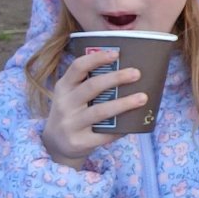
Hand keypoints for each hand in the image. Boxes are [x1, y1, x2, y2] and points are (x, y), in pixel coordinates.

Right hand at [41, 50, 146, 169]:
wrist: (55, 144)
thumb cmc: (72, 112)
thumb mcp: (70, 95)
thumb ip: (88, 82)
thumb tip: (126, 67)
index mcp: (63, 87)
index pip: (78, 67)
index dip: (97, 58)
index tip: (116, 53)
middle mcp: (64, 104)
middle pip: (92, 87)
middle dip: (116, 78)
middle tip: (137, 73)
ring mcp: (71, 124)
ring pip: (100, 111)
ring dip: (124, 103)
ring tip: (143, 97)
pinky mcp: (80, 142)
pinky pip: (105, 134)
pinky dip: (121, 128)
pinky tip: (134, 123)